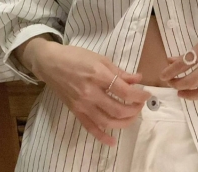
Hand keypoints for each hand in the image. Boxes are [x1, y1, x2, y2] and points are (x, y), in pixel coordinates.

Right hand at [31, 41, 151, 145]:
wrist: (51, 63)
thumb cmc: (76, 57)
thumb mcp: (101, 59)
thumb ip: (120, 72)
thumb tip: (138, 79)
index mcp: (98, 75)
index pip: (124, 91)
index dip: (139, 95)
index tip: (147, 94)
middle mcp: (90, 93)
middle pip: (118, 109)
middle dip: (134, 109)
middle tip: (140, 104)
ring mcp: (82, 104)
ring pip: (107, 122)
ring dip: (124, 122)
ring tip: (132, 116)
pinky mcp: (75, 112)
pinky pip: (90, 128)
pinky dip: (102, 137)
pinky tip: (112, 141)